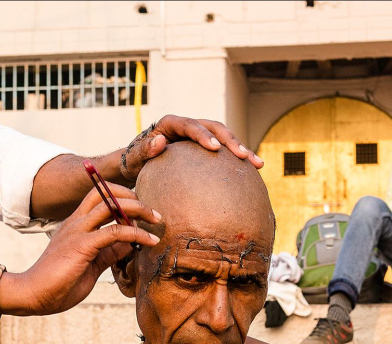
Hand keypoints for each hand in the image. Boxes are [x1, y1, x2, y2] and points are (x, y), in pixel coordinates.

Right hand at [6, 184, 159, 316]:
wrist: (35, 295)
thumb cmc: (61, 283)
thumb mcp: (92, 264)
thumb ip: (110, 252)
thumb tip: (131, 243)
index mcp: (77, 224)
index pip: (100, 196)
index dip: (123, 198)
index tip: (142, 213)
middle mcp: (76, 222)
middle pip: (105, 192)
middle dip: (133, 196)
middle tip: (154, 212)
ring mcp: (77, 231)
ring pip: (110, 205)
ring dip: (138, 209)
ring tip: (157, 220)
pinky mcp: (82, 245)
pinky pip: (114, 231)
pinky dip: (135, 233)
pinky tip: (149, 241)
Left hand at [119, 115, 263, 182]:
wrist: (138, 164)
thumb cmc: (134, 161)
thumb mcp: (134, 158)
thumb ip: (144, 149)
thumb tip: (160, 140)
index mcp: (171, 123)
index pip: (190, 125)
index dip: (203, 135)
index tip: (214, 148)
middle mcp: (187, 126)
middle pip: (214, 128)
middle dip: (231, 141)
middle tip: (243, 156)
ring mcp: (198, 136)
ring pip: (224, 138)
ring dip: (241, 150)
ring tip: (258, 164)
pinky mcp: (205, 149)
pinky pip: (224, 153)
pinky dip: (237, 161)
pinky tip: (252, 173)